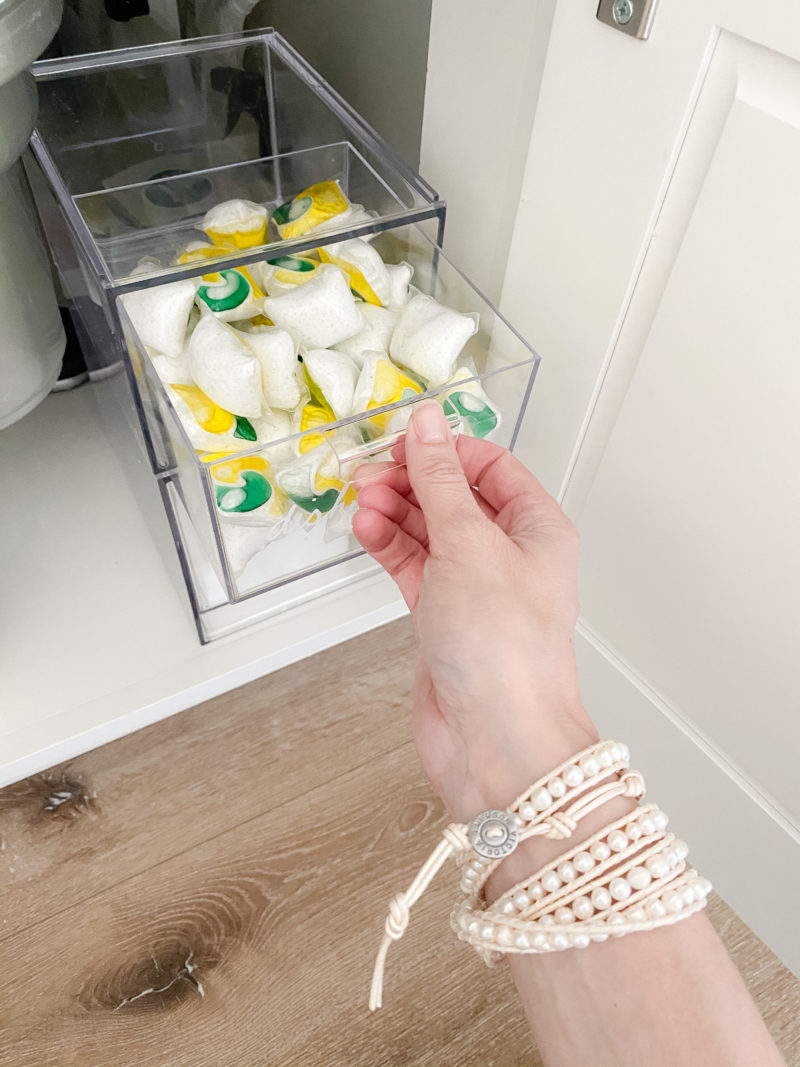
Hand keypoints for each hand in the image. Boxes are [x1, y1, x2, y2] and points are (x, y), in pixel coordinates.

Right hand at [352, 402, 597, 822]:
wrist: (496, 740)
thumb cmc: (504, 646)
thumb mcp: (468, 543)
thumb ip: (440, 481)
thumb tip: (426, 423)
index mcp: (537, 528)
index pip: (491, 468)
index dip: (447, 450)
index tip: (403, 441)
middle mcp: (509, 555)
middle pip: (455, 497)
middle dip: (412, 482)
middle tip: (369, 475)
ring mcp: (474, 588)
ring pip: (428, 533)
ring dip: (394, 513)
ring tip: (362, 504)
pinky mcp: (443, 618)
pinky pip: (413, 568)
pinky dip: (389, 547)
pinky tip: (366, 531)